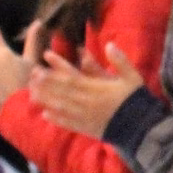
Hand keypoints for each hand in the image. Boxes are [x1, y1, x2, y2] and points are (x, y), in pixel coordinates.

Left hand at [28, 43, 144, 138]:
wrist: (141, 127)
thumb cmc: (136, 100)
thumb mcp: (132, 77)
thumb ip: (121, 61)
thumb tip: (110, 44)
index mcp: (95, 88)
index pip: (70, 77)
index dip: (55, 68)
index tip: (44, 59)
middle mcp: (85, 102)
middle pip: (60, 91)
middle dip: (45, 83)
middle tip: (32, 75)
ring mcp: (83, 116)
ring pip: (60, 107)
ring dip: (45, 99)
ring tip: (32, 93)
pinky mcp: (85, 128)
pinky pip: (67, 123)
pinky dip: (55, 119)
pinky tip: (46, 114)